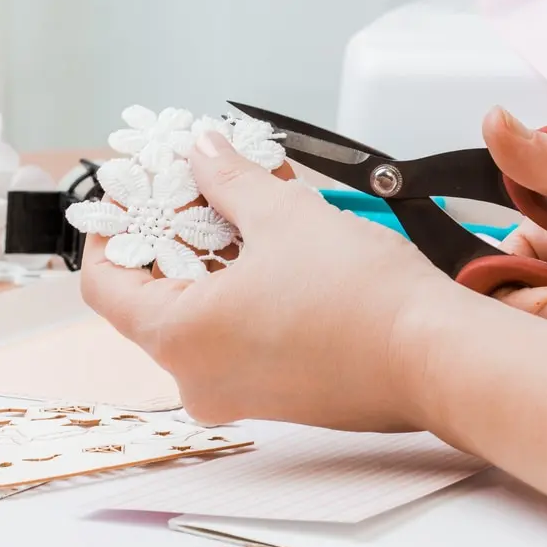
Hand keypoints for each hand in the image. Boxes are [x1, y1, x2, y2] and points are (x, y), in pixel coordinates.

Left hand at [80, 131, 465, 430]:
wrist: (439, 358)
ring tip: (241, 204)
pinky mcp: (277, 395)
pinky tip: (272, 247)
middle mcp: (198, 379)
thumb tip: (203, 150)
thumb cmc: (363, 299)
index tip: (130, 194)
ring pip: (200, 317)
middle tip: (192, 186)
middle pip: (154, 299)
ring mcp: (238, 394)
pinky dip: (241, 292)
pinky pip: (236, 337)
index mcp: (180, 341)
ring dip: (212, 259)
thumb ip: (228, 179)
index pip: (106, 285)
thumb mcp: (283, 216)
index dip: (111, 232)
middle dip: (170, 236)